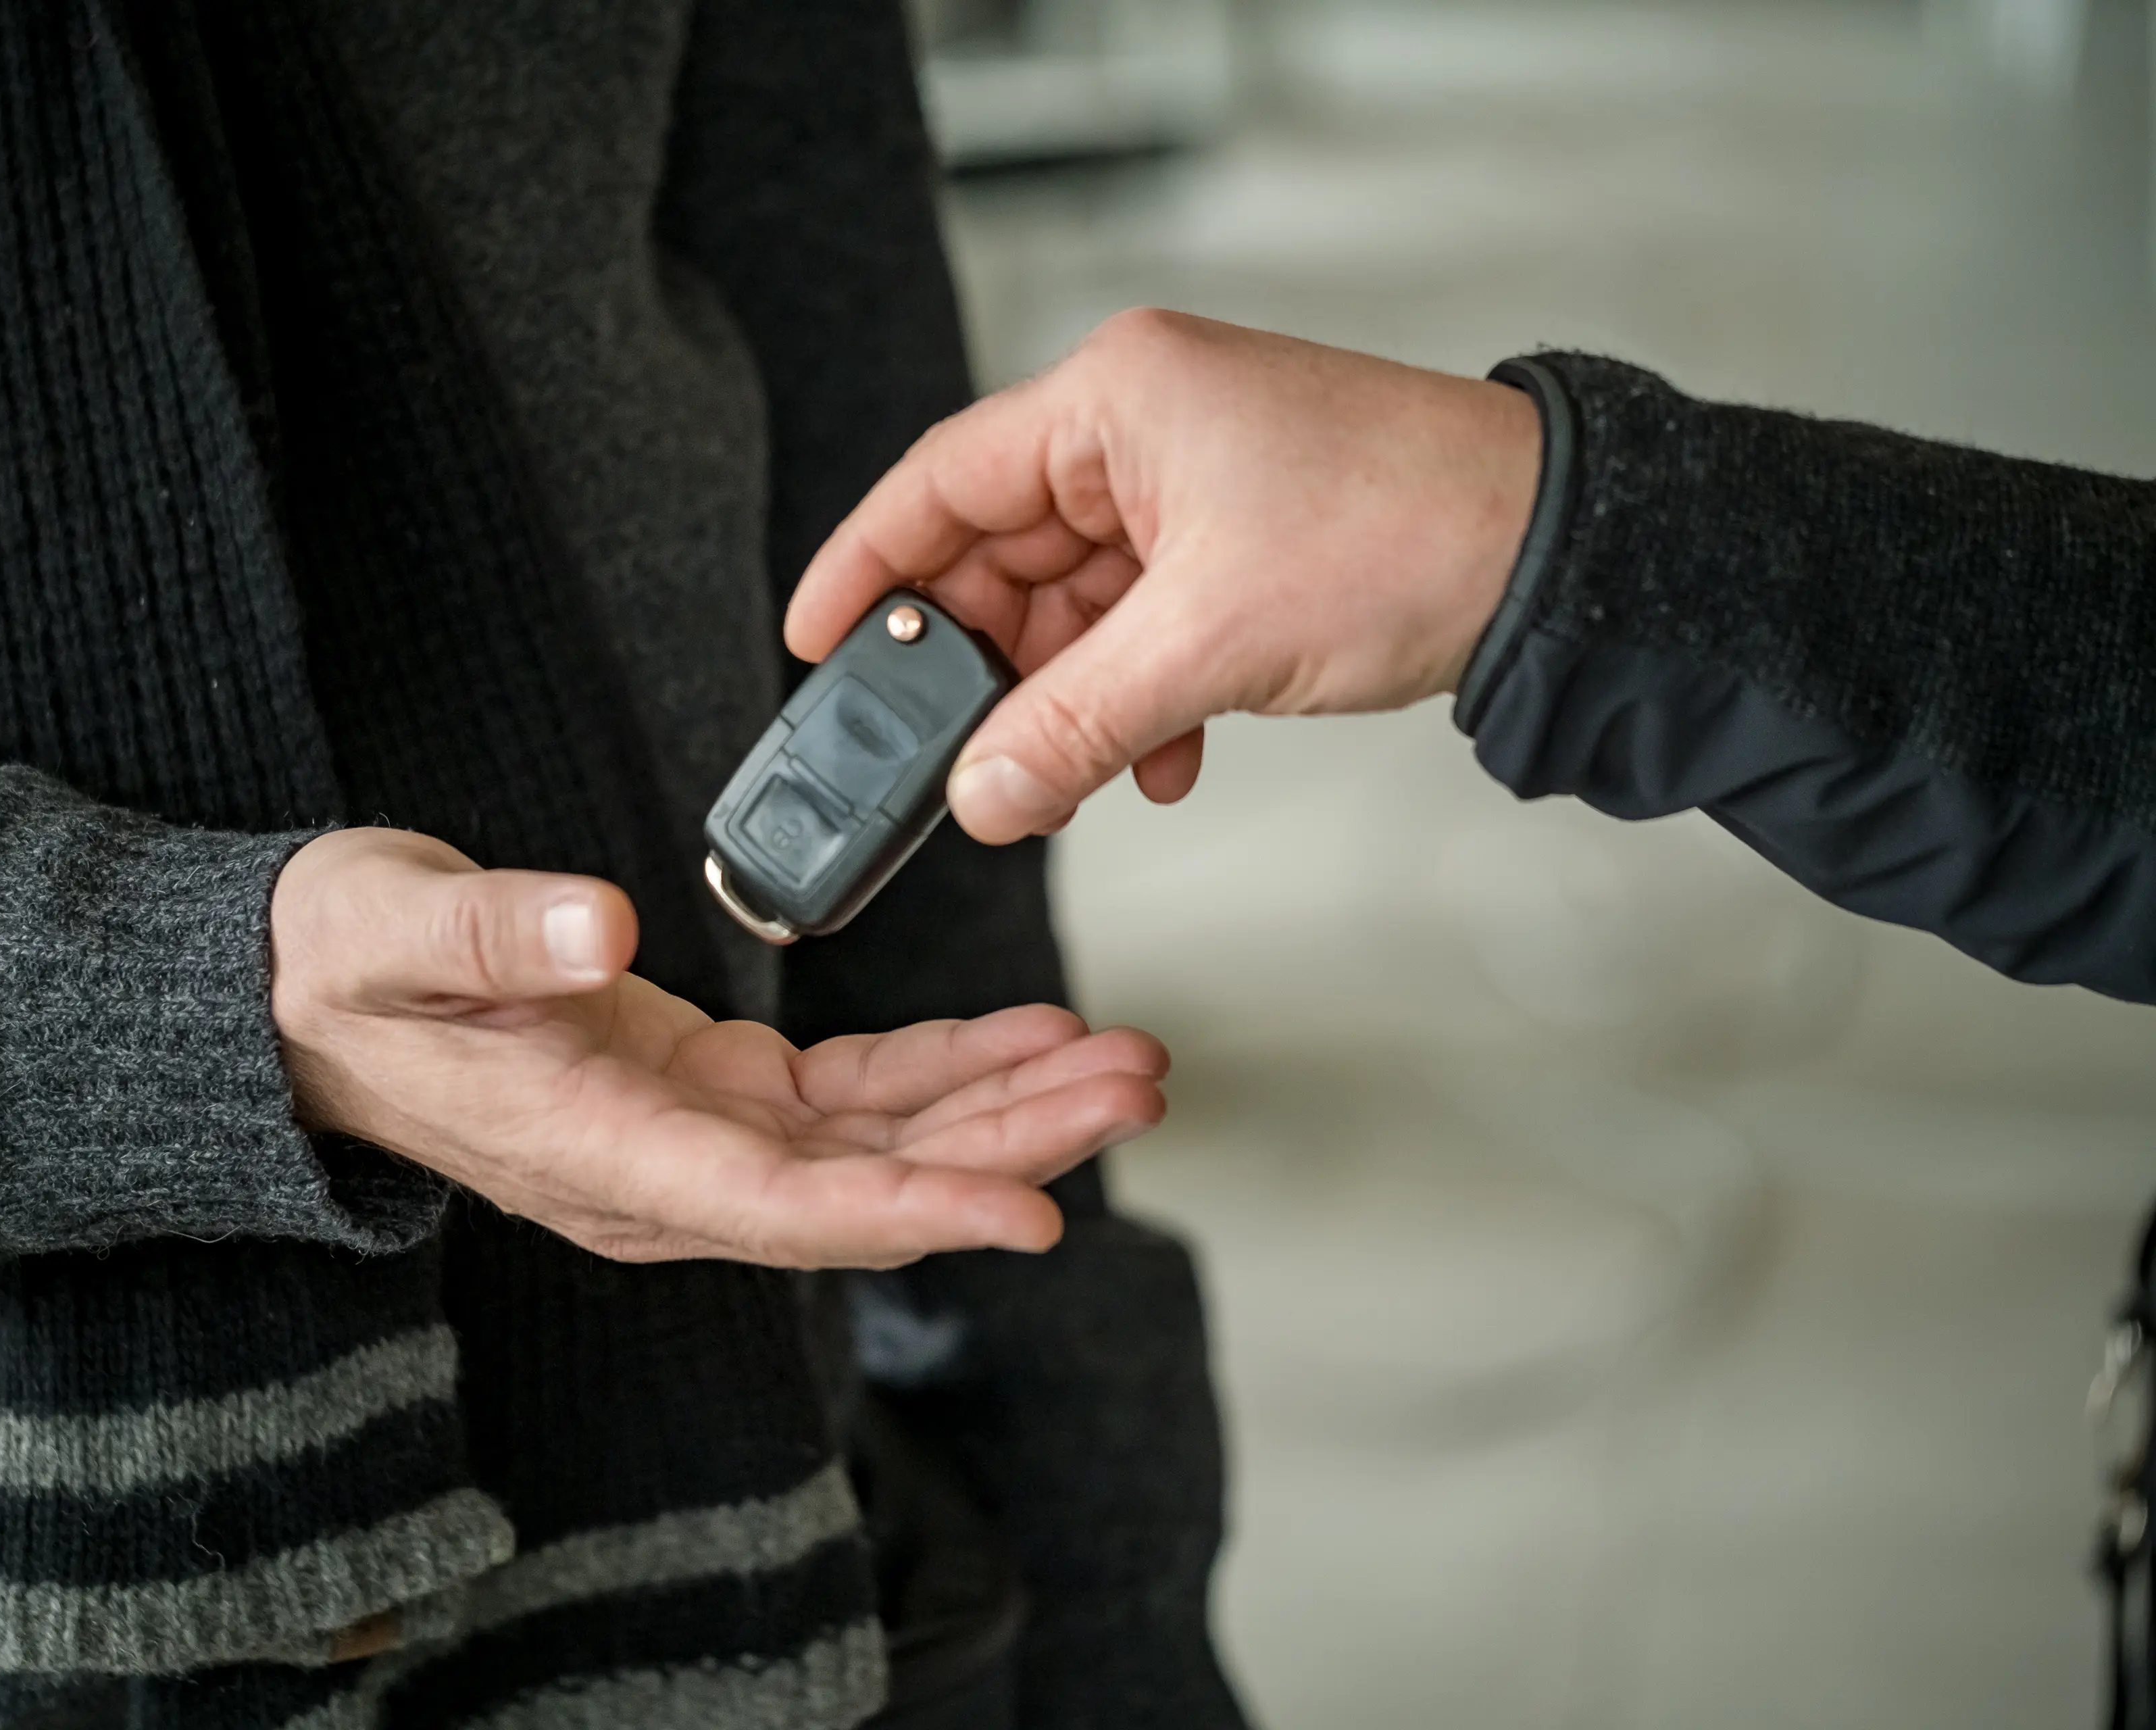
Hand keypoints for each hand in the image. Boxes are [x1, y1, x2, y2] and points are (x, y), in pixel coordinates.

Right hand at [268, 828, 1165, 1267]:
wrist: (303, 998)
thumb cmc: (337, 966)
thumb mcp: (389, 930)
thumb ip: (491, 938)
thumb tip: (594, 933)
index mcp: (595, 1153)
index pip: (781, 1206)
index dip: (912, 1209)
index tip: (1031, 1210)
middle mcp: (660, 1177)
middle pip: (866, 1190)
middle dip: (1008, 1145)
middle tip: (1132, 1086)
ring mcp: (691, 1143)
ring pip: (879, 1150)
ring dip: (1002, 1109)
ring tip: (1119, 1062)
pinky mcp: (709, 1097)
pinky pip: (851, 1101)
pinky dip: (943, 1070)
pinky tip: (1025, 1036)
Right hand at [785, 310, 1543, 843]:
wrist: (1559, 555)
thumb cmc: (1410, 533)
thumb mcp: (1212, 643)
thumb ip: (1076, 722)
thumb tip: (981, 795)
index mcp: (1115, 401)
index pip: (940, 483)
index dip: (863, 568)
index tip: (809, 643)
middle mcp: (1139, 429)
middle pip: (1001, 557)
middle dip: (982, 669)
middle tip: (947, 760)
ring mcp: (1188, 485)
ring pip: (1073, 608)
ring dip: (1067, 702)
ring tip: (1063, 781)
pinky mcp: (1232, 542)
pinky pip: (1140, 629)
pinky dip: (1135, 700)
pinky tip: (1154, 761)